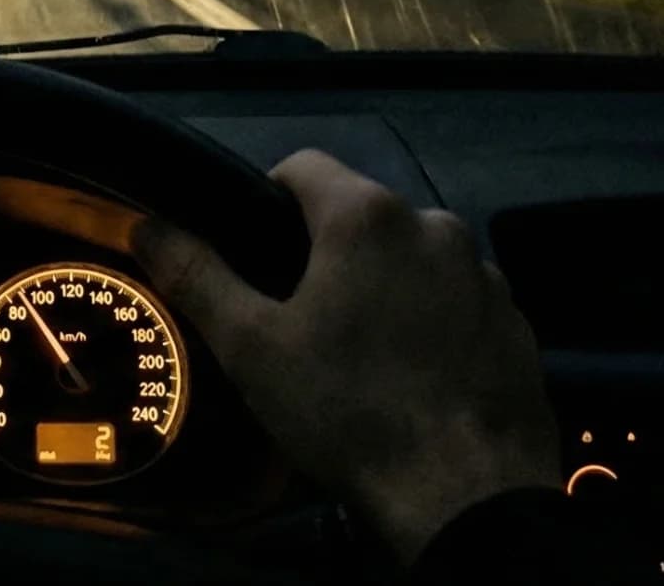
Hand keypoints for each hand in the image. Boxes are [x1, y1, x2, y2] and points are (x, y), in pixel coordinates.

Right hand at [136, 150, 557, 564]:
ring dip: (383, 287)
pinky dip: (431, 323)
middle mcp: (436, 224)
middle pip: (361, 216)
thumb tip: (147, 226)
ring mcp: (485, 274)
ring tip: (359, 358)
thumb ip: (198, 276)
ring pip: (412, 260)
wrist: (466, 497)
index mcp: (367, 216)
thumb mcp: (253, 348)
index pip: (302, 166)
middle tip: (298, 322)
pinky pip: (456, 302)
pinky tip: (414, 380)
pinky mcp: (516, 323)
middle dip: (326, 254)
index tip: (254, 258)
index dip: (266, 201)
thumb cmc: (347, 411)